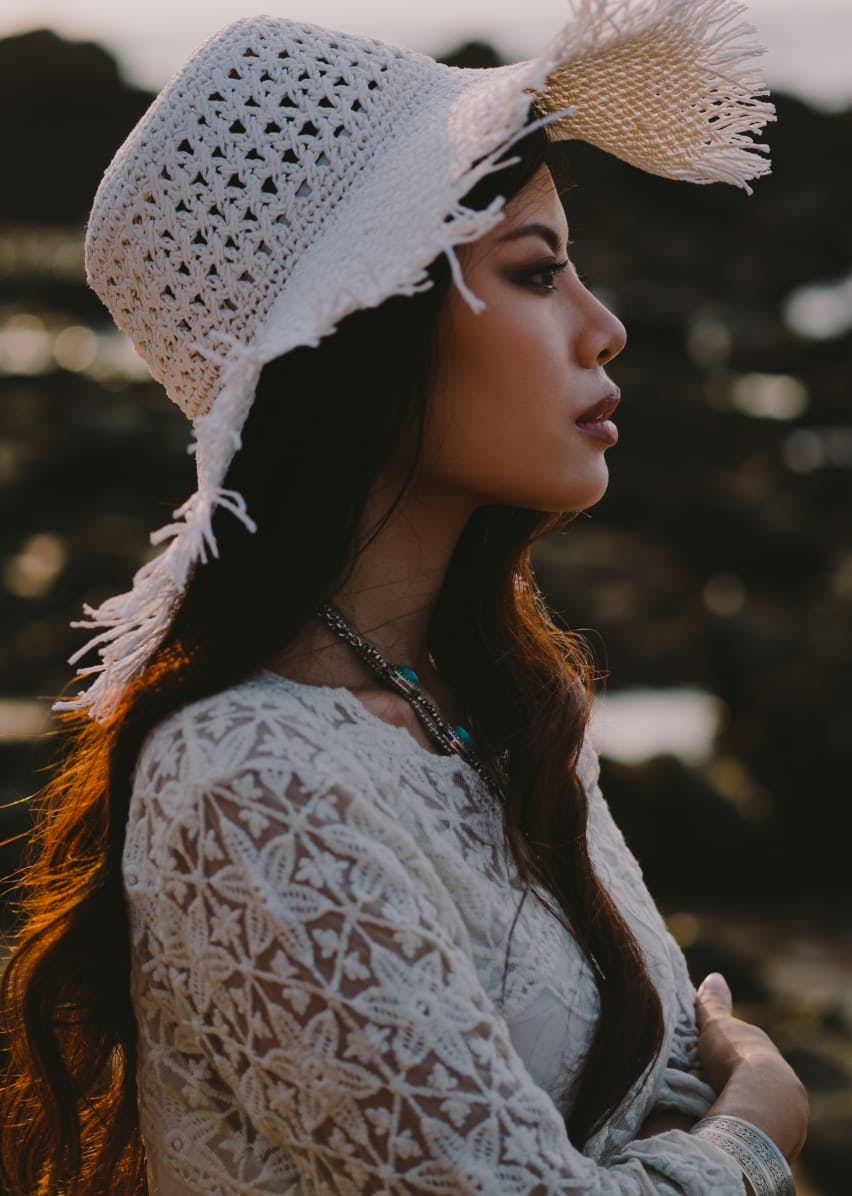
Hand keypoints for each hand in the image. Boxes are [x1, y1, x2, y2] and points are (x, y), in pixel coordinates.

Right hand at [695, 972, 808, 1162]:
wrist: (763, 1103)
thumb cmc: (736, 1058)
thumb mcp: (717, 1025)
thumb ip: (714, 1004)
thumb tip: (714, 976)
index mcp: (762, 1049)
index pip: (744, 1047)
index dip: (725, 1050)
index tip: (708, 1056)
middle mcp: (778, 1075)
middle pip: (751, 1075)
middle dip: (733, 1078)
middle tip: (706, 1084)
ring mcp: (783, 1106)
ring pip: (757, 1102)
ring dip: (739, 1103)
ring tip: (713, 1110)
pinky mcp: (781, 1133)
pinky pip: (759, 1124)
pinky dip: (744, 1123)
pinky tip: (728, 1127)